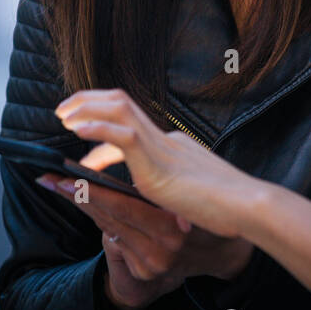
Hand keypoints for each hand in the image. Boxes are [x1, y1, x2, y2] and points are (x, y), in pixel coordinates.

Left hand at [35, 172, 255, 309]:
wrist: (229, 254)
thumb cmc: (214, 215)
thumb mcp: (194, 197)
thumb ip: (164, 184)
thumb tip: (139, 163)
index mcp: (175, 225)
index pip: (124, 207)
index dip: (93, 192)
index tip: (69, 178)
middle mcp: (162, 246)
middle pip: (110, 217)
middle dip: (78, 196)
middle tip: (51, 179)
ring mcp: (152, 262)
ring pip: (109, 227)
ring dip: (83, 205)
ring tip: (57, 185)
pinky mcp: (145, 271)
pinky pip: (115, 239)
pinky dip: (100, 219)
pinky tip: (84, 203)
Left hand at [54, 88, 265, 238]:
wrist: (248, 207)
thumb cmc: (228, 207)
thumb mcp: (193, 193)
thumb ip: (174, 189)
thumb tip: (163, 196)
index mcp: (174, 147)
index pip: (130, 127)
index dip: (100, 127)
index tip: (78, 132)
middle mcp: (166, 140)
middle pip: (121, 103)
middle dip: (88, 102)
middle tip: (62, 110)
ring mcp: (162, 149)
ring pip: (118, 110)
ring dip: (86, 108)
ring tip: (63, 115)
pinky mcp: (157, 163)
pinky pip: (122, 136)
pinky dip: (97, 128)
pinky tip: (77, 129)